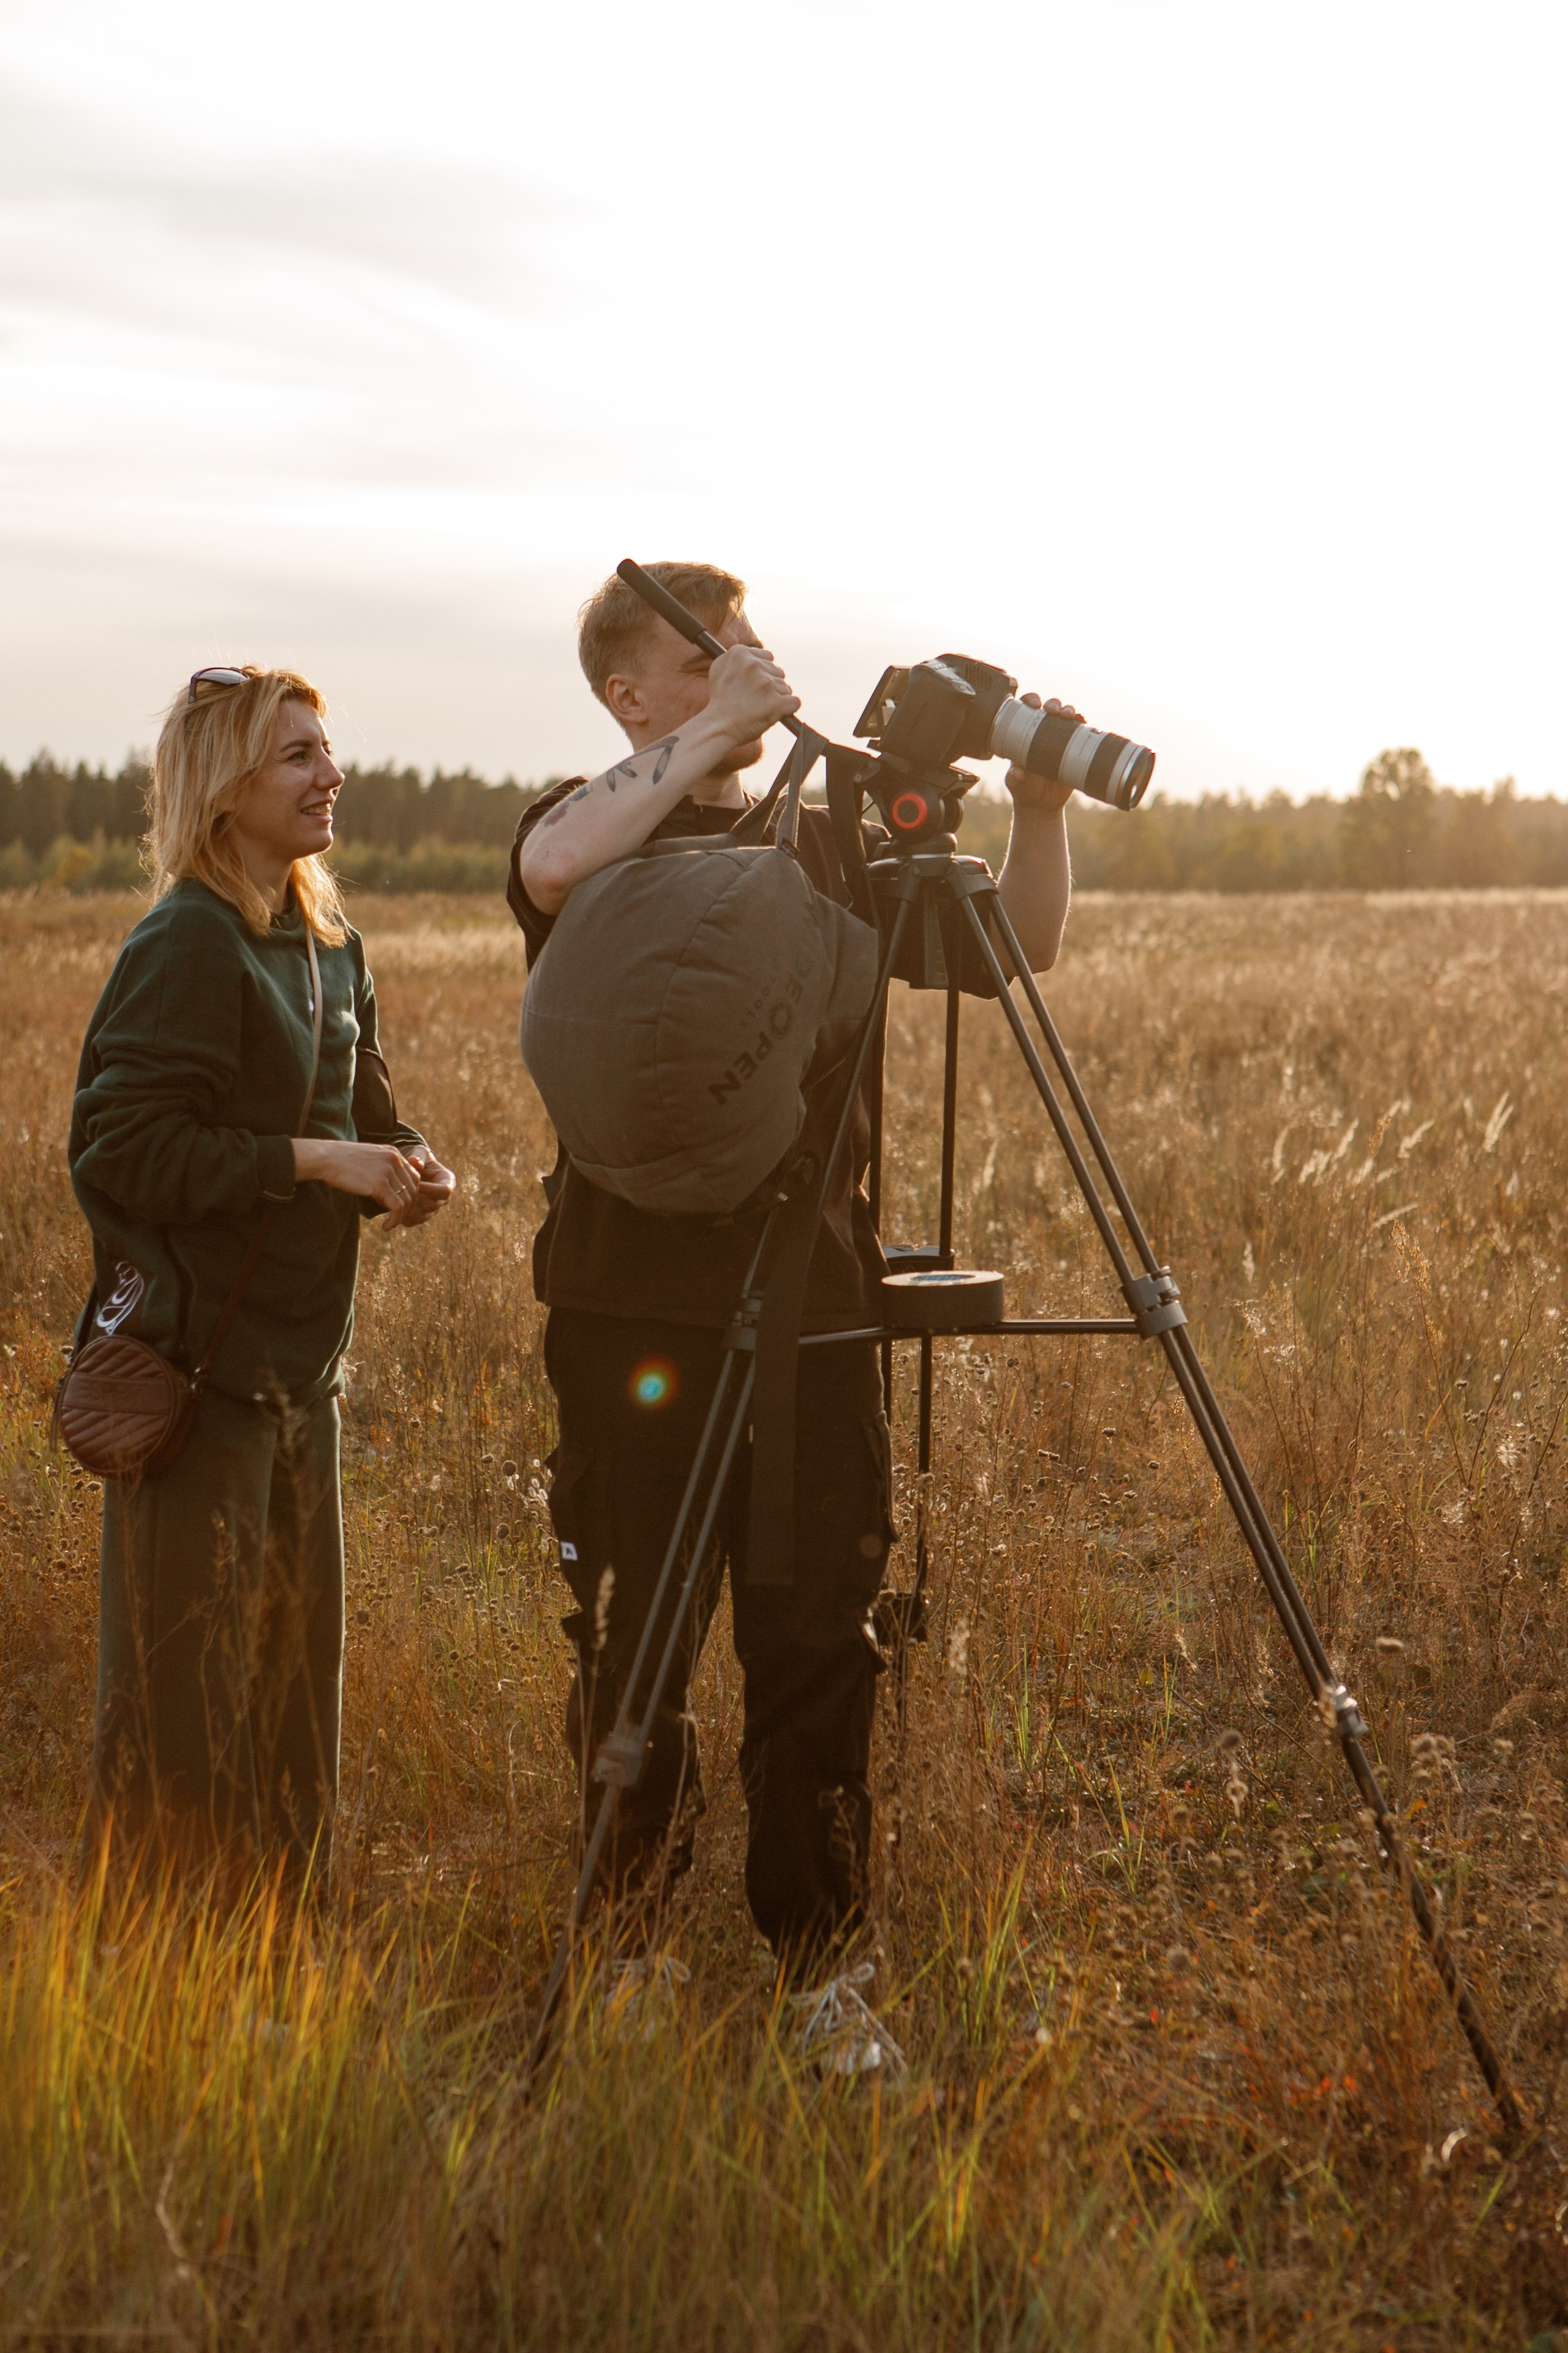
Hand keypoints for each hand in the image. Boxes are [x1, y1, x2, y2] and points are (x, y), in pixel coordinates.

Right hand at [293, 1137, 423, 1212]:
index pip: (414, 1176)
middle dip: (409, 1206)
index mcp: (393, 1153)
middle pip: (414, 1188)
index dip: (410, 1194)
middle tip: (398, 1219)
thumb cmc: (340, 1163)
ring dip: (402, 1216)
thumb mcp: (368, 1162)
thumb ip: (382, 1172)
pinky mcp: (380, 1184)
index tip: (401, 1208)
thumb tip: (387, 1195)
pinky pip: (397, 1206)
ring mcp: (388, 1171)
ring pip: (407, 1199)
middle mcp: (395, 1159)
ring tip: (391, 1224)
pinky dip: (395, 1220)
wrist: (324, 1159)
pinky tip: (386, 1227)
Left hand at [381, 1145, 455, 1228]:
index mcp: (447, 1182)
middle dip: (417, 1200)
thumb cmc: (417, 1157)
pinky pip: (413, 1221)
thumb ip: (418, 1156)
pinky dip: (401, 1216)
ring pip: (423, 1216)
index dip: (431, 1189)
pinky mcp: (420, 1215)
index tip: (416, 1182)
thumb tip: (416, 1162)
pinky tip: (390, 1208)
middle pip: (434, 1205)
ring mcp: (432, 1209)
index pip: (445, 1191)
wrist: (410, 1169)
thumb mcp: (419, 1153)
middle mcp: (443, 1198)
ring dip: (408, 1210)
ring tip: (395, 1201)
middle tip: (402, 1194)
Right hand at [703, 641, 799, 753]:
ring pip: (786, 688)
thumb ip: (738, 659)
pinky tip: (774, 713)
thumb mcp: (719, 670)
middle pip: (778, 672)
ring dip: (777, 699)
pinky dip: (788, 709)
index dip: (764, 673)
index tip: (754, 685)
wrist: (718, 727)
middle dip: (771, 686)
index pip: (768, 657)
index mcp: (739, 653)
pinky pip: (795, 702)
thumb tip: (753, 657)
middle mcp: (753, 664)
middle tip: (755, 699)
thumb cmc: (720, 702)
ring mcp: (766, 683)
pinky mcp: (776, 702)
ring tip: (759, 708)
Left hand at [1005, 692, 1083, 813]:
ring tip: (1069, 716)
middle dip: (1053, 703)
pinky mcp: (1074, 747)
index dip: (1030, 700)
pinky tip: (1084, 723)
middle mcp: (1043, 731)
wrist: (1042, 804)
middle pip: (1049, 709)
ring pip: (1066, 716)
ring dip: (1069, 710)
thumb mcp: (1016, 784)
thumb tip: (1017, 772)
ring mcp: (1060, 738)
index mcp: (1024, 734)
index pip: (1026, 710)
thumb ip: (1015, 779)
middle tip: (1052, 709)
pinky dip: (1084, 725)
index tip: (1033, 703)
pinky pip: (1081, 732)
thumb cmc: (1025, 790)